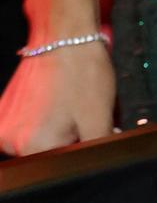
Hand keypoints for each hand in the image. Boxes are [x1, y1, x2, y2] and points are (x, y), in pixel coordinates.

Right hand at [0, 38, 115, 155]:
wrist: (65, 38)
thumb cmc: (82, 74)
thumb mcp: (99, 120)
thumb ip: (97, 149)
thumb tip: (100, 164)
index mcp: (33, 146)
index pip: (64, 164)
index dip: (83, 149)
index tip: (92, 131)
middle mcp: (10, 140)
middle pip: (50, 153)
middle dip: (73, 140)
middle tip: (84, 115)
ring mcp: (3, 125)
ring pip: (41, 140)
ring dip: (61, 131)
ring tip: (72, 107)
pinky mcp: (3, 111)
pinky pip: (29, 126)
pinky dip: (47, 120)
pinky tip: (59, 103)